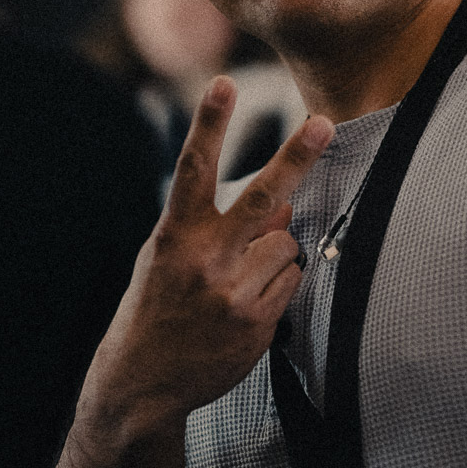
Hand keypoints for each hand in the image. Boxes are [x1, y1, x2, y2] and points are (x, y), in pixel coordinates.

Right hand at [81, 77, 333, 442]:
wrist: (141, 383)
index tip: (223, 84)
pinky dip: (278, 288)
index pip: (195, 169)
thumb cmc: (158, 307)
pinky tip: (245, 309)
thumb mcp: (170, 258)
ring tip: (237, 285)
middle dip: (296, 158)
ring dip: (273, 257)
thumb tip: (280, 204)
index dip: (210, 124)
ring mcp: (233, 293)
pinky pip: (291, 282)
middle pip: (261, 198)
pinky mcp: (256, 322)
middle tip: (325, 122)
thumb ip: (218, 225)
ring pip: (286, 245)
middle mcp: (204, 260)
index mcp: (175, 236)